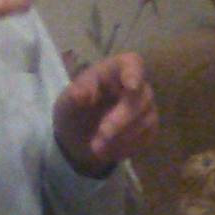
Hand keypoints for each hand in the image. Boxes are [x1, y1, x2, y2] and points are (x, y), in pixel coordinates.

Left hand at [54, 51, 156, 174]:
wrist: (79, 137)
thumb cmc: (74, 110)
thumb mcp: (66, 103)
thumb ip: (73, 96)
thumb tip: (79, 94)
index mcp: (114, 71)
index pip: (132, 63)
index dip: (134, 73)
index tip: (131, 86)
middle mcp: (136, 85)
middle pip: (142, 97)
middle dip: (121, 120)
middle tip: (100, 137)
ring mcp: (145, 107)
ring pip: (146, 120)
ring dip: (121, 137)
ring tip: (96, 149)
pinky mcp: (149, 128)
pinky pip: (146, 137)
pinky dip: (126, 147)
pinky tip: (108, 151)